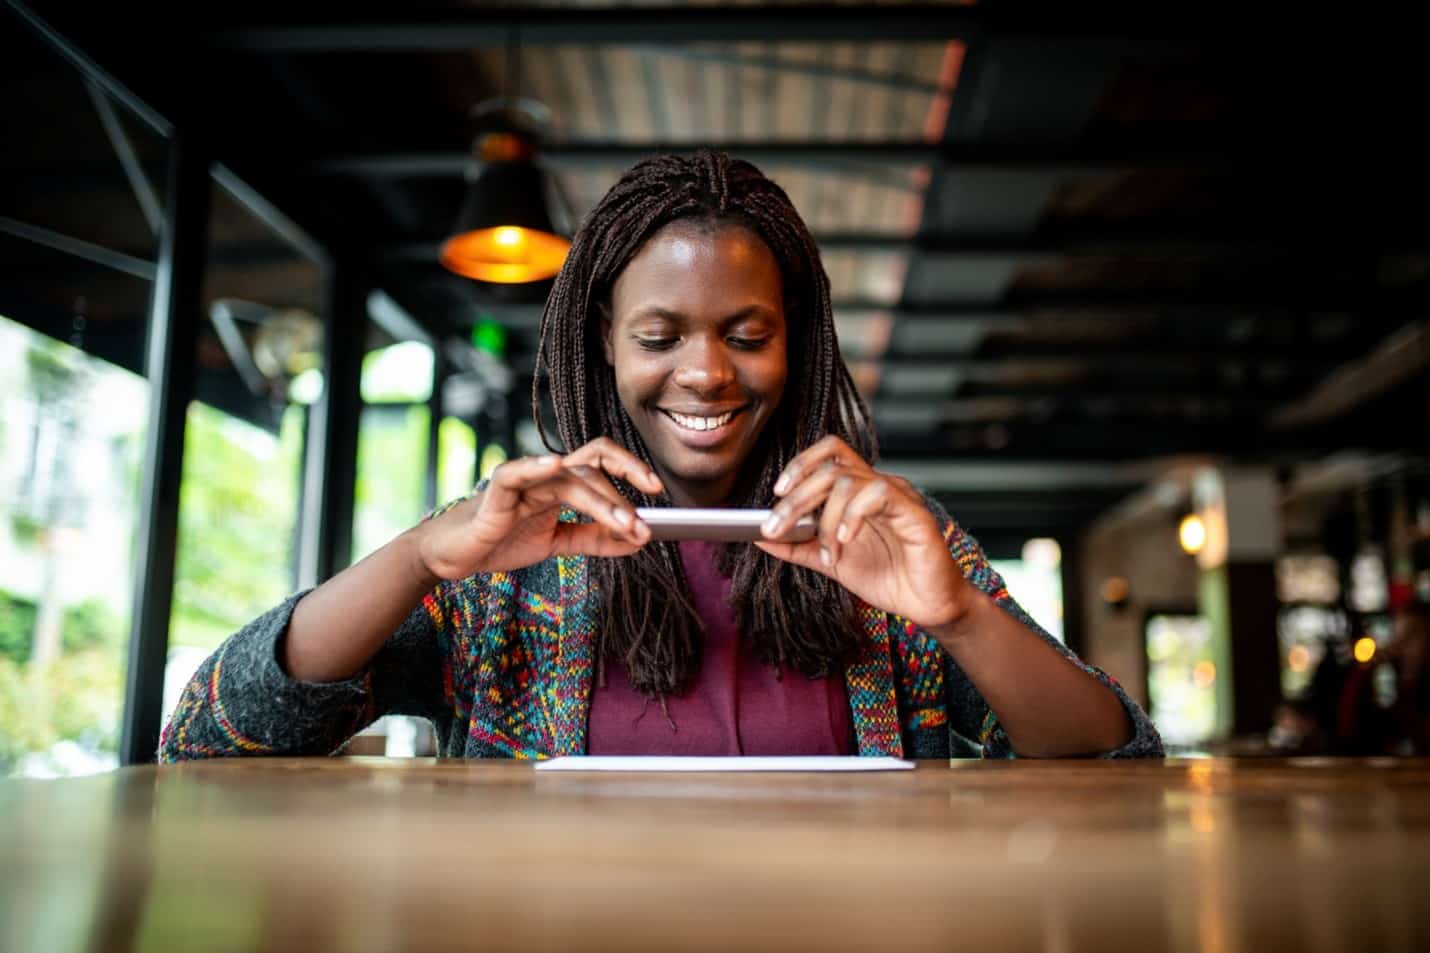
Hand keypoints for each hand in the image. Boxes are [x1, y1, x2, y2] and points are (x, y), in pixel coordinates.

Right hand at [416, 437, 663, 580]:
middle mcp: (545, 475)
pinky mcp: (496, 493)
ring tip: (625, 523)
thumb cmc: (502, 540)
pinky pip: (517, 472)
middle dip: (624, 489)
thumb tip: (638, 540)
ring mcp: (522, 480)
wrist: (455, 556)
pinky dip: (536, 466)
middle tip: (645, 521)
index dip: (631, 469)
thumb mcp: (558, 544)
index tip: (658, 491)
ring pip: (569, 477)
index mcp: (561, 482)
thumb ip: (595, 539)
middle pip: (593, 464)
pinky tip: (555, 466)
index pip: (603, 463)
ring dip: (602, 501)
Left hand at [755, 436, 971, 630]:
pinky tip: (846, 541)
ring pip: (848, 480)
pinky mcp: (914, 512)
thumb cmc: (889, 578)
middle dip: (795, 498)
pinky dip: (853, 516)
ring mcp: (897, 496)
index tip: (776, 492)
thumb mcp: (831, 563)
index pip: (829, 454)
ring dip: (825, 519)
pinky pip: (878, 493)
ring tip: (828, 553)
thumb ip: (797, 547)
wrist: (928, 606)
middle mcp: (877, 486)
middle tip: (775, 527)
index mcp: (859, 492)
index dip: (800, 464)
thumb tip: (758, 535)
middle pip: (829, 467)